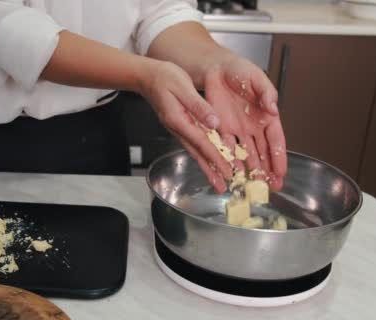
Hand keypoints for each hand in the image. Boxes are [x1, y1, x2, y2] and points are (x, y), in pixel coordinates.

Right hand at [136, 60, 231, 192]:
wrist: (147, 76)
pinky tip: (207, 161)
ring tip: (217, 181)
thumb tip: (214, 123)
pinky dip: (201, 155)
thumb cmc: (165, 77)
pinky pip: (192, 144)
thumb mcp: (183, 87)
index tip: (228, 171)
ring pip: (195, 152)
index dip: (216, 158)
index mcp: (180, 121)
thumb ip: (198, 106)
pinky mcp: (179, 125)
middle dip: (211, 171)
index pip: (202, 143)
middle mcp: (178, 128)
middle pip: (198, 153)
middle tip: (223, 186)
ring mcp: (178, 128)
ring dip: (206, 167)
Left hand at [193, 48, 287, 189]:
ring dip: (250, 170)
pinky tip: (231, 174)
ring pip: (246, 155)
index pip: (276, 140)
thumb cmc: (240, 71)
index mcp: (266, 116)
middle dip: (267, 170)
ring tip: (253, 186)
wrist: (216, 69)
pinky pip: (225, 148)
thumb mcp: (257, 78)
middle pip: (263, 153)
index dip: (279, 157)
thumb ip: (266, 92)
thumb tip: (273, 108)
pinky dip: (228, 161)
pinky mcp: (221, 130)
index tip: (281, 173)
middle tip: (271, 188)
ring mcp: (237, 130)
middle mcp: (253, 127)